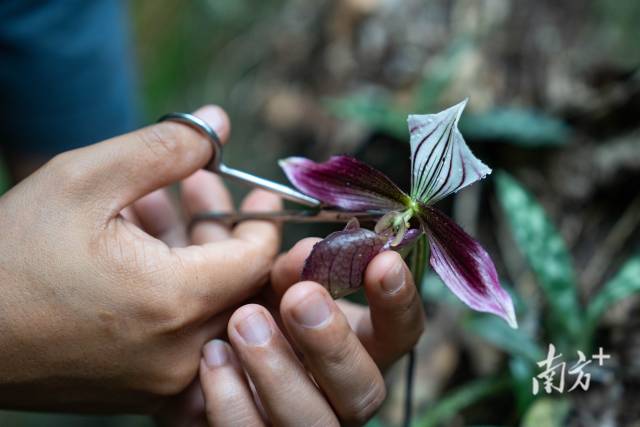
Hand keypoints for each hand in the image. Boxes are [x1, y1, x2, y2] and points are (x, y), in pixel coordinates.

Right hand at [0, 106, 280, 411]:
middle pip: (237, 284)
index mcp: (175, 302)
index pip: (257, 261)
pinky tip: (143, 249)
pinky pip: (182, 335)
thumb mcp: (83, 181)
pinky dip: (176, 290)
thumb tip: (219, 122)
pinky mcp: (140, 390)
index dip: (262, 221)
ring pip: (209, 308)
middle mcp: (179, 353)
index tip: (257, 192)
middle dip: (223, 229)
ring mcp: (160, 380)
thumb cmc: (9, 257)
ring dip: (196, 253)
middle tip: (199, 188)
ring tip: (158, 206)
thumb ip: (164, 148)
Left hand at [165, 239, 425, 425]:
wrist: (190, 349)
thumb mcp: (257, 273)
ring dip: (279, 370)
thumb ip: (262, 244)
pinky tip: (211, 357)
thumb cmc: (241, 304)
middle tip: (300, 298)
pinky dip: (231, 400)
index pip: (399, 331)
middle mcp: (336, 389)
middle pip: (365, 389)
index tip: (382, 261)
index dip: (399, 300)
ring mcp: (299, 420)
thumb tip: (265, 201)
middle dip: (333, 342)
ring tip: (242, 322)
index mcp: (353, 342)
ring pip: (312, 421)